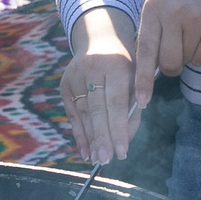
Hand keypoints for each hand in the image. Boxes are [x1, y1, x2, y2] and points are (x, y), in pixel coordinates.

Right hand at [61, 8, 139, 163]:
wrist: (99, 39)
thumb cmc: (125, 64)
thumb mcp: (136, 77)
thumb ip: (132, 106)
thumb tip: (124, 140)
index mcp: (116, 64)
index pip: (116, 102)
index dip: (118, 128)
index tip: (122, 152)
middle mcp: (93, 68)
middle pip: (96, 109)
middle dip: (102, 137)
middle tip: (106, 160)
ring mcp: (75, 76)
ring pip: (82, 113)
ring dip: (90, 139)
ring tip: (96, 159)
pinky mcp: (64, 84)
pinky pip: (72, 114)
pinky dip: (79, 134)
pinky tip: (85, 151)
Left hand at [129, 0, 200, 101]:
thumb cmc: (186, 7)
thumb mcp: (163, 12)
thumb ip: (152, 38)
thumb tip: (143, 77)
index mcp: (153, 7)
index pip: (145, 49)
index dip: (142, 78)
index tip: (141, 101)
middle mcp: (173, 10)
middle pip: (168, 62)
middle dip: (172, 65)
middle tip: (179, 48)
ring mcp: (197, 18)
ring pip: (186, 61)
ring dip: (190, 55)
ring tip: (195, 32)